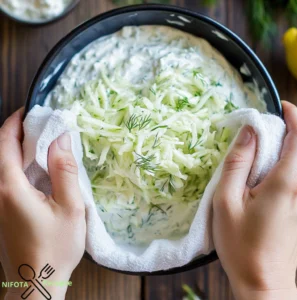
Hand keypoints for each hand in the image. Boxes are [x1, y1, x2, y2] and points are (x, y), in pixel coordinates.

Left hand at [0, 109, 85, 298]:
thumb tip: (62, 139)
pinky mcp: (2, 211)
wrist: (36, 283)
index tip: (31, 111)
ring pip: (2, 165)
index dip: (16, 122)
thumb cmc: (56, 247)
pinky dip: (19, 166)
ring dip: (19, 149)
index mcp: (10, 186)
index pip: (5, 142)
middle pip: (0, 151)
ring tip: (43, 142)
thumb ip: (65, 170)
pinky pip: (6, 179)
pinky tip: (38, 169)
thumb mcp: (70, 207)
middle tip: (41, 125)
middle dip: (17, 133)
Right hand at [213, 101, 296, 299]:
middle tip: (258, 129)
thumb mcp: (227, 200)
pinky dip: (281, 164)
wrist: (262, 281)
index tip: (279, 106)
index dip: (294, 116)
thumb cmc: (240, 243)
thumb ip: (237, 163)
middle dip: (286, 129)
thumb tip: (248, 133)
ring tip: (255, 149)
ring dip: (282, 147)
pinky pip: (294, 176)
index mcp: (285, 183)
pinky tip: (259, 174)